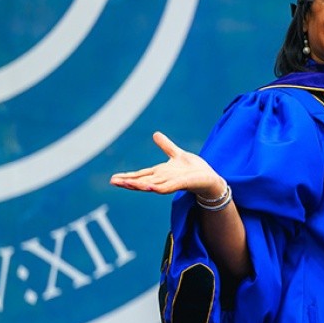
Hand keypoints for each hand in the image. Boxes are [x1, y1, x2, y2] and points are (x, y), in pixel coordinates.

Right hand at [110, 131, 224, 199]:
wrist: (210, 178)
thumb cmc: (194, 170)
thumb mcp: (177, 154)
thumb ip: (166, 146)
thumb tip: (155, 134)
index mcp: (160, 173)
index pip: (140, 175)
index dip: (127, 176)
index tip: (113, 179)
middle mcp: (163, 179)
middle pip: (142, 181)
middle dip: (127, 182)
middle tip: (112, 182)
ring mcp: (170, 183)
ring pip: (150, 185)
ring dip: (138, 185)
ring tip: (124, 184)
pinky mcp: (180, 184)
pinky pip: (166, 187)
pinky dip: (156, 187)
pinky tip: (148, 187)